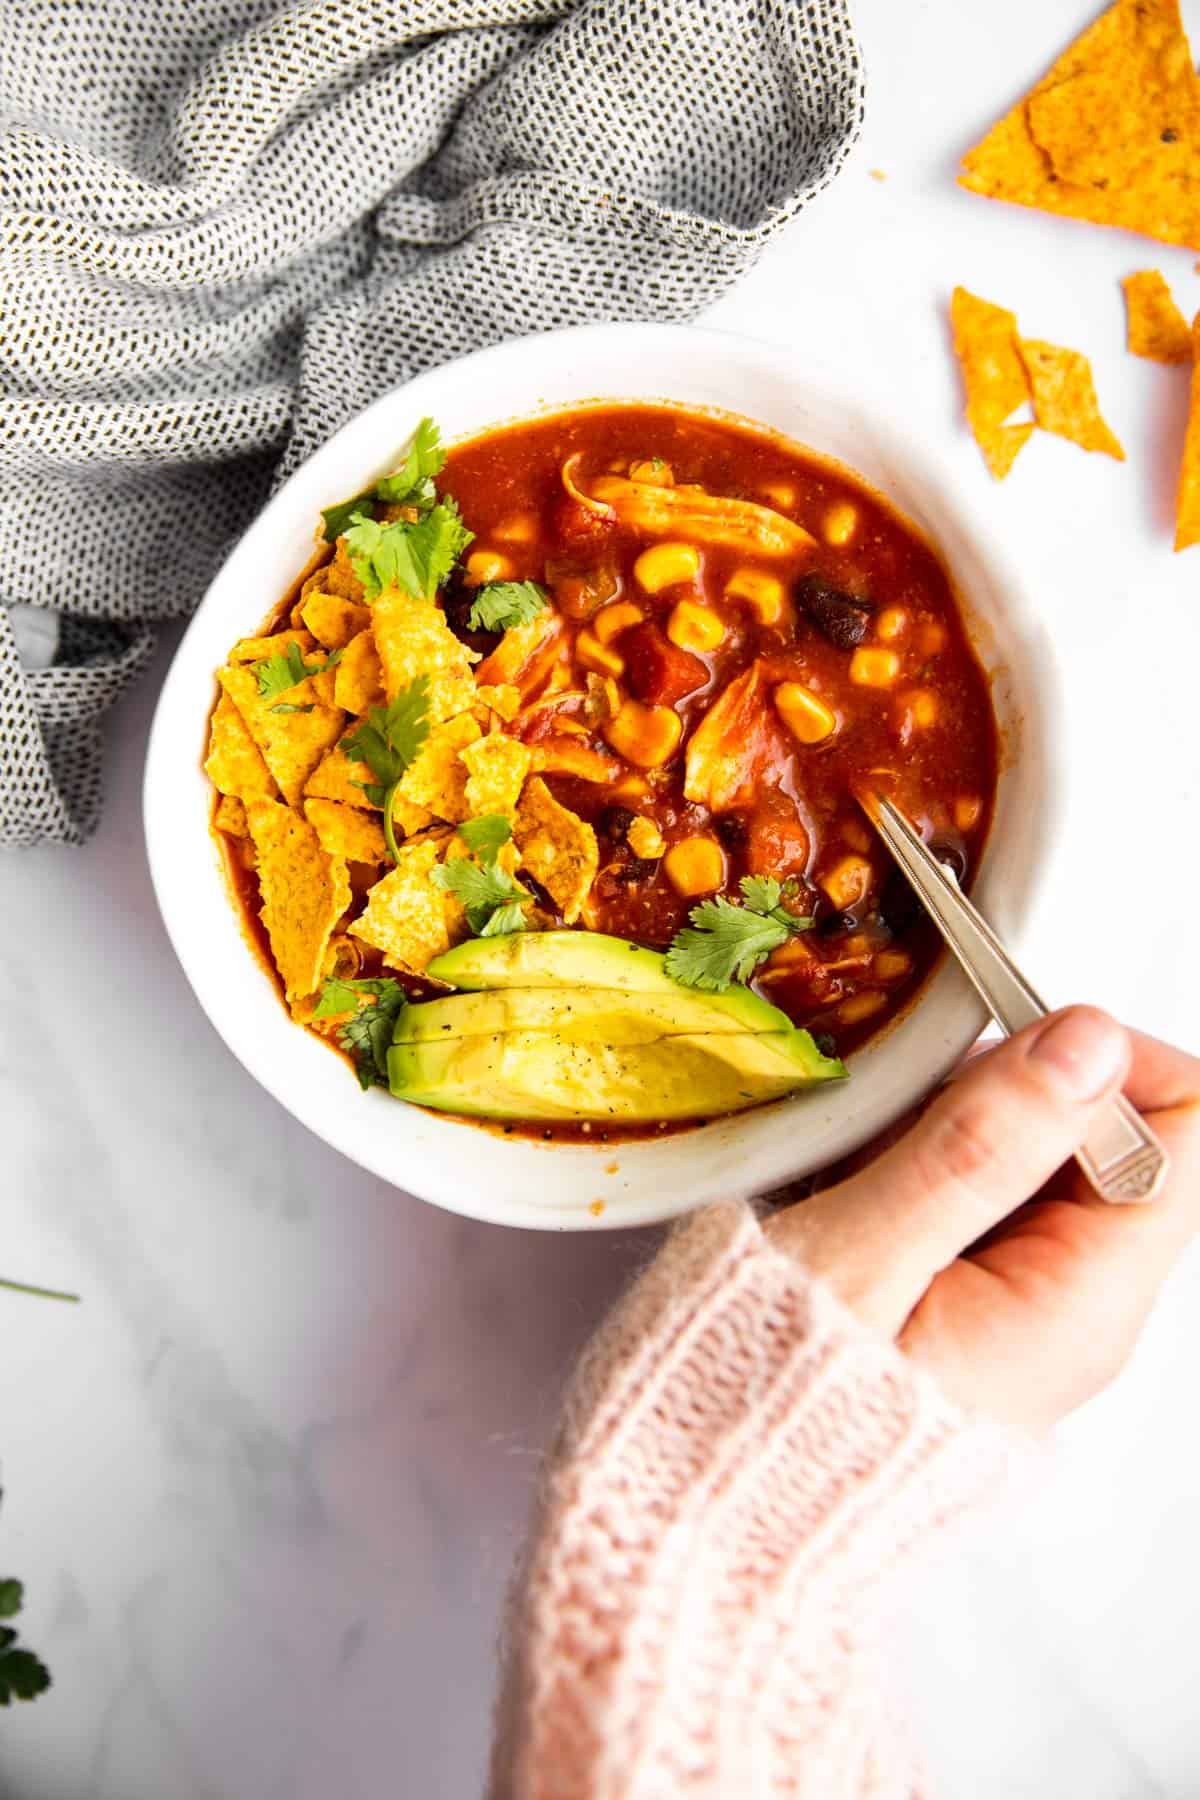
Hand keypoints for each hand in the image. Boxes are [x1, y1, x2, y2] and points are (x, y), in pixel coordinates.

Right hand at [767, 1008, 1199, 1431]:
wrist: (712, 1508)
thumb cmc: (770, 1401)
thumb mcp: (865, 1256)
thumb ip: (980, 1146)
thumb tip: (1089, 1042)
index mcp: (1080, 1305)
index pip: (1180, 1131)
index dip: (1099, 1065)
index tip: (992, 1058)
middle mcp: (1077, 1313)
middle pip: (1106, 1136)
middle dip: (1006, 1095)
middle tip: (900, 1126)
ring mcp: (1027, 1312)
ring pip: (1036, 1158)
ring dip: (952, 1130)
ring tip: (861, 1172)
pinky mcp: (974, 1307)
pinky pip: (979, 1196)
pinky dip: (921, 1168)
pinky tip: (855, 1200)